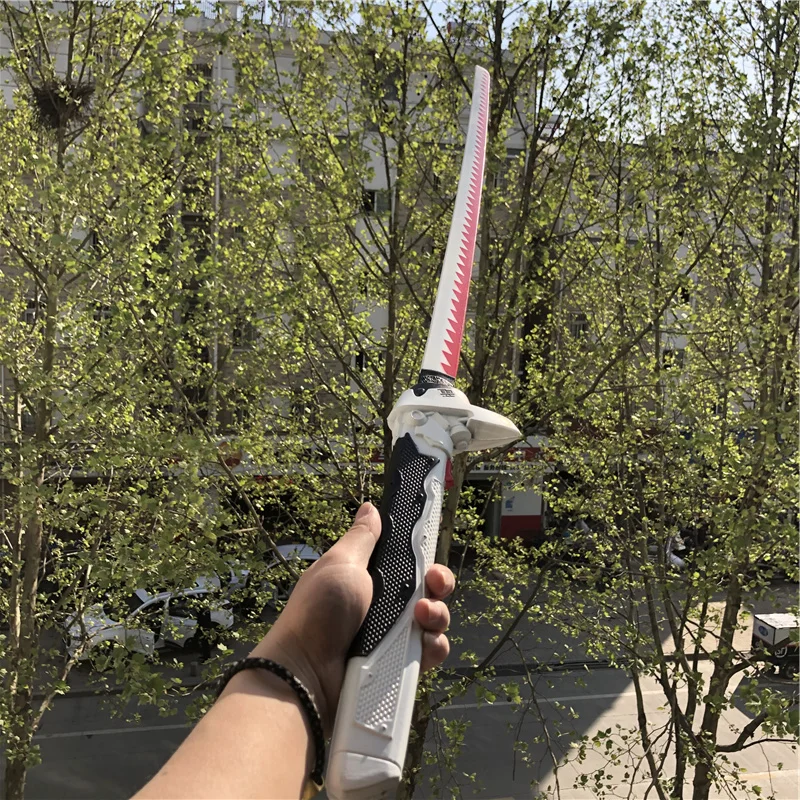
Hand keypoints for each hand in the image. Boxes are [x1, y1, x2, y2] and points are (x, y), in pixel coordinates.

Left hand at [251, 502, 454, 731]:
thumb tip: (370, 507)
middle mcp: (383, 606)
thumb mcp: (341, 564)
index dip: (424, 557)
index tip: (429, 556)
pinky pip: (430, 652)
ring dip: (437, 614)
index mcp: (368, 578)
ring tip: (421, 617)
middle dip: (439, 583)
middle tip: (432, 585)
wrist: (307, 674)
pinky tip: (424, 644)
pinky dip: (433, 646)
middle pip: (428, 589)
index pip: (408, 562)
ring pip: (434, 620)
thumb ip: (362, 537)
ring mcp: (392, 637)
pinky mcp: (398, 665)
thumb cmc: (319, 612)